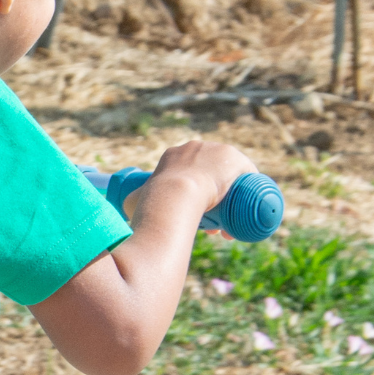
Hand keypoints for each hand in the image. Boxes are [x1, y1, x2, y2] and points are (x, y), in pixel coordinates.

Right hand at [122, 139, 257, 230]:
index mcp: (173, 155)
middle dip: (213, 201)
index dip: (193, 196)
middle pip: (210, 176)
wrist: (175, 193)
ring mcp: (217, 151)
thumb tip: (123, 211)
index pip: (189, 174)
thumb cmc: (153, 201)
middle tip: (211, 227)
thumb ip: (129, 203)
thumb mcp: (134, 201)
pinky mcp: (235, 160)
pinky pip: (248, 175)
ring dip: (231, 198)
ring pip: (229, 177)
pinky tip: (249, 205)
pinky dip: (250, 189)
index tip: (195, 216)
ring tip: (227, 227)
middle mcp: (196, 148)